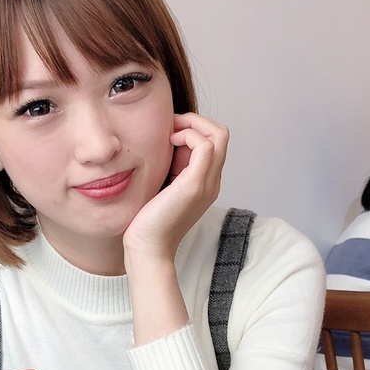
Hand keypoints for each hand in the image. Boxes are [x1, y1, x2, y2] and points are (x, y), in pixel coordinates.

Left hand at [123, 112, 228, 261]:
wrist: (147, 248)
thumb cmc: (147, 222)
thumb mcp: (161, 187)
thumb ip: (169, 168)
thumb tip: (162, 144)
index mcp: (205, 183)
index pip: (213, 142)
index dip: (193, 128)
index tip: (168, 131)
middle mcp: (212, 182)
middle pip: (221, 134)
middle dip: (196, 120)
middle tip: (170, 125)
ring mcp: (207, 183)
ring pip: (219, 135)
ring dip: (192, 124)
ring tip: (169, 133)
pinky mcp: (195, 185)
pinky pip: (205, 145)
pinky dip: (188, 135)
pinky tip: (168, 142)